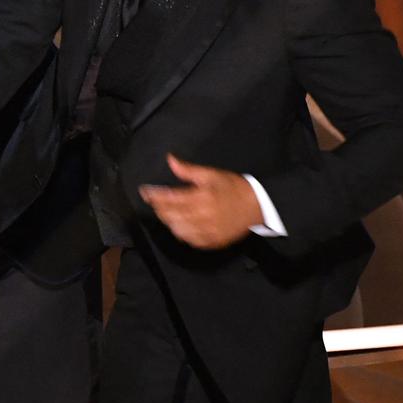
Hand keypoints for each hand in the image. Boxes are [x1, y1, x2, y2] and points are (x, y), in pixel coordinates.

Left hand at [139, 154, 261, 249]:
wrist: (258, 206)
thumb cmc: (233, 188)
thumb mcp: (211, 174)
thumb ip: (188, 170)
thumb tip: (170, 160)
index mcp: (201, 198)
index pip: (170, 199)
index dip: (154, 196)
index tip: (145, 192)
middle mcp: (202, 217)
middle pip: (171, 216)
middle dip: (159, 208)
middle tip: (155, 201)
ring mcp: (207, 232)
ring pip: (178, 230)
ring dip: (168, 221)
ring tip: (165, 212)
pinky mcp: (213, 242)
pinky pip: (190, 241)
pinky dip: (181, 233)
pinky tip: (179, 225)